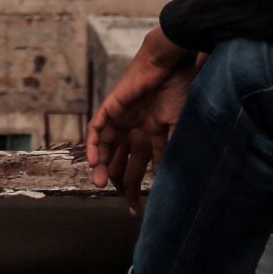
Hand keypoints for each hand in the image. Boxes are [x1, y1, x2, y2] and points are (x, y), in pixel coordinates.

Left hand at [86, 24, 200, 206]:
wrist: (171, 65)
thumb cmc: (179, 93)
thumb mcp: (176, 130)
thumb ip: (167, 154)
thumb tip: (163, 181)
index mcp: (151, 136)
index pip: (139, 168)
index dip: (136, 188)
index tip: (136, 208)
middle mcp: (134, 130)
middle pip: (119, 162)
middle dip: (118, 182)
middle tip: (119, 200)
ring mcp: (121, 120)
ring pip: (105, 149)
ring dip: (101, 167)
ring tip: (99, 184)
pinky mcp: (111, 108)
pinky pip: (96, 130)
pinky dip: (93, 146)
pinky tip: (93, 161)